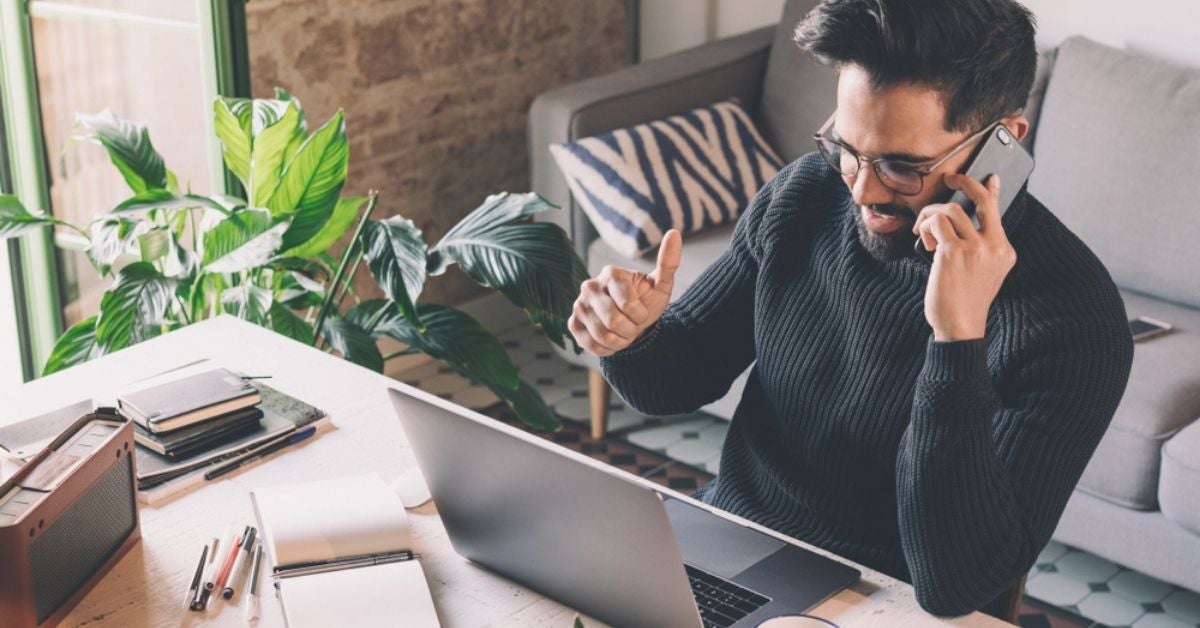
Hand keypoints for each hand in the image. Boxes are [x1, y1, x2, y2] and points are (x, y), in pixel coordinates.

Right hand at [569, 229, 682, 356]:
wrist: (632, 321)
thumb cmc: (646, 300)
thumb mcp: (661, 284)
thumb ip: (668, 262)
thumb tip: (674, 233)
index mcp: (611, 273)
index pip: (628, 305)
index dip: (640, 315)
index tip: (642, 311)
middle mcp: (590, 286)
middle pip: (614, 322)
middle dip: (631, 330)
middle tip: (633, 325)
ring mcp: (579, 305)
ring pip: (602, 335)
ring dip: (620, 341)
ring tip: (624, 332)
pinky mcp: (572, 323)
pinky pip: (591, 345)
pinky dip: (608, 348)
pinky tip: (612, 339)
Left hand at [912, 174, 1016, 341]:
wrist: (960, 326)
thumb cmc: (964, 300)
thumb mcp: (981, 272)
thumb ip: (977, 248)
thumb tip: (958, 221)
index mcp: (1005, 251)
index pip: (998, 211)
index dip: (992, 190)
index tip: (990, 177)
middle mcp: (995, 246)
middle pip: (981, 200)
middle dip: (965, 182)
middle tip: (950, 178)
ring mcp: (976, 248)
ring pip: (951, 209)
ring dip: (931, 215)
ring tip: (924, 231)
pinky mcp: (954, 252)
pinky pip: (936, 222)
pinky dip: (926, 227)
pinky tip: (924, 240)